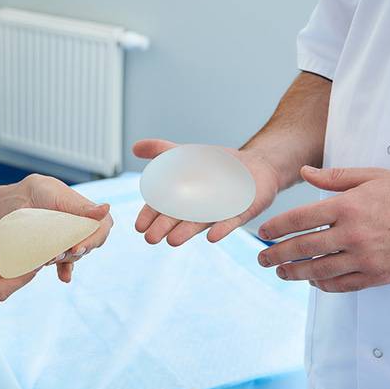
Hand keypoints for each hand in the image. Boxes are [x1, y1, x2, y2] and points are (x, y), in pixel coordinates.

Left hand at [20, 174, 113, 282]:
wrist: (18, 200)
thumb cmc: (39, 191)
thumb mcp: (58, 194)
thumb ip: (81, 205)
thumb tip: (107, 208)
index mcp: (88, 213)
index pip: (101, 230)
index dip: (93, 241)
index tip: (77, 248)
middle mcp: (82, 227)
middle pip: (88, 246)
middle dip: (73, 253)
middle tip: (56, 255)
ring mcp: (70, 240)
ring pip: (74, 256)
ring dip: (63, 260)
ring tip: (47, 259)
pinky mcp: (57, 249)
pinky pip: (65, 264)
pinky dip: (65, 271)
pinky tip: (64, 278)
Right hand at [132, 139, 281, 244]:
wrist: (255, 165)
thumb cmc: (216, 165)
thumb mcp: (186, 154)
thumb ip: (161, 151)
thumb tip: (134, 147)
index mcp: (183, 198)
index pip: (162, 208)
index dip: (150, 216)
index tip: (139, 226)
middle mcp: (198, 208)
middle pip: (177, 219)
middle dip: (164, 228)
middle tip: (151, 238)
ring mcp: (219, 211)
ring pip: (199, 223)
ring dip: (186, 232)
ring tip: (172, 241)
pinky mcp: (241, 212)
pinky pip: (230, 222)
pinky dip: (221, 229)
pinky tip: (211, 236)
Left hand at [257, 166, 389, 292]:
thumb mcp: (371, 176)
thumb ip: (334, 177)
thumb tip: (304, 172)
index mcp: (347, 207)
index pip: (300, 219)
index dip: (277, 227)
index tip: (264, 233)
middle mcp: (352, 234)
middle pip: (303, 247)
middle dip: (277, 254)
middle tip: (262, 258)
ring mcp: (364, 258)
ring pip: (319, 269)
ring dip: (295, 272)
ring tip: (281, 272)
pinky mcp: (377, 275)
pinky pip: (342, 284)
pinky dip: (323, 284)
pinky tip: (313, 281)